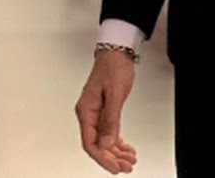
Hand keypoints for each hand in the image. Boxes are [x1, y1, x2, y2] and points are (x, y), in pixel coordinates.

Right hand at [75, 51, 137, 173]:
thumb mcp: (114, 94)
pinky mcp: (104, 108)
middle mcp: (88, 113)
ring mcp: (96, 111)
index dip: (102, 158)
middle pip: (97, 144)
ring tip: (129, 160)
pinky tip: (126, 148)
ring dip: (116, 151)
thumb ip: (110, 120)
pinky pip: (108, 130)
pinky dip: (117, 141)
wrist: (118, 49)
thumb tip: (106, 143)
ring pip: (103, 139)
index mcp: (86, 110)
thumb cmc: (114, 66)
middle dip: (111, 158)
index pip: (90, 143)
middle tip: (125, 167)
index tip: (114, 168)